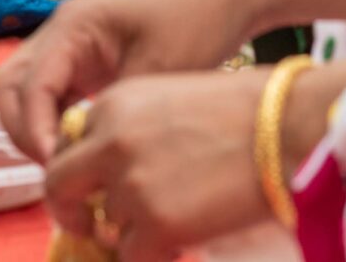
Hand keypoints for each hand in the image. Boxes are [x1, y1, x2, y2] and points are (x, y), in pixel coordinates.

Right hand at [0, 0, 260, 161]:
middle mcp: (62, 30)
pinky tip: (83, 144)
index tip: (57, 166)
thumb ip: (115, 109)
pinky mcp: (89, 57)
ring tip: (68, 161)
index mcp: (73, 24)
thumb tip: (84, 153)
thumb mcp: (158, 67)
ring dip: (36, 124)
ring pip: (27, 88)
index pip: (29, 83)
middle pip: (10, 84)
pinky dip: (57, 118)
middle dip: (23, 128)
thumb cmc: (197, 17)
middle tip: (56, 167)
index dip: (35, 129)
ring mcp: (72, 43)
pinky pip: (54, 91)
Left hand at [43, 68, 273, 261]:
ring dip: (131, 233)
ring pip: (107, 226)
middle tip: (90, 227)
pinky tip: (177, 246)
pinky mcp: (157, 224)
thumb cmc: (245, 111)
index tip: (95, 189)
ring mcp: (130, 185)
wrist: (286, 127)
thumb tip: (111, 175)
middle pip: (59, 185)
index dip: (82, 172)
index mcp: (112, 104)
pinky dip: (149, 258)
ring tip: (172, 224)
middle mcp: (110, 142)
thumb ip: (130, 130)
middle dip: (71, 211)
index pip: (69, 144)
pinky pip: (131, 258)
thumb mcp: (170, 99)